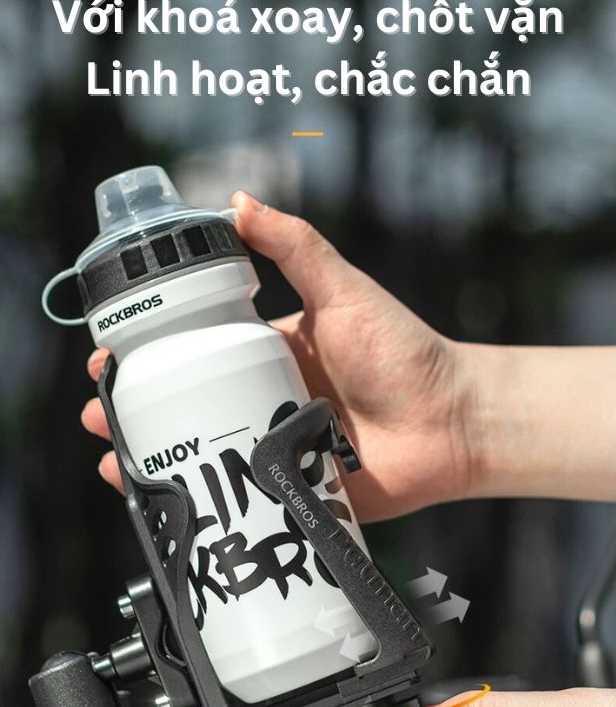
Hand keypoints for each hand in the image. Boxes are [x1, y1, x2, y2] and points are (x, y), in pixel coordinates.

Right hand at [82, 193, 477, 519]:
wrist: (454, 420)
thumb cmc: (403, 351)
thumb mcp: (342, 290)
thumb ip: (294, 246)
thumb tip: (236, 200)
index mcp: (266, 353)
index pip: (192, 352)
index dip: (147, 358)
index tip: (109, 360)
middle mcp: (261, 400)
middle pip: (185, 407)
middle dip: (135, 412)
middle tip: (99, 416)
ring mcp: (272, 449)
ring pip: (200, 456)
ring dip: (151, 459)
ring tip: (114, 461)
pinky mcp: (291, 491)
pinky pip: (237, 501)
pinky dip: (198, 505)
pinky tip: (162, 504)